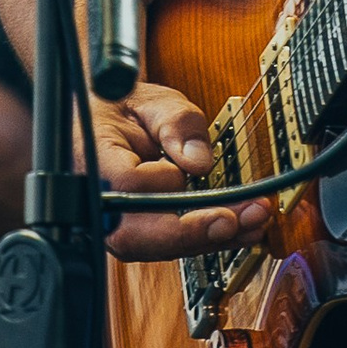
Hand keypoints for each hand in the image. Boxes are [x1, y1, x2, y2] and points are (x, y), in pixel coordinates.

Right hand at [95, 81, 276, 262]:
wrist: (105, 123)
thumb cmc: (121, 109)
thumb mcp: (152, 100)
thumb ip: (176, 122)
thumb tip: (198, 161)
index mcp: (94, 159)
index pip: (127, 185)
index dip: (160, 180)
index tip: (185, 169)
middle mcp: (98, 202)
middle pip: (137, 235)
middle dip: (192, 231)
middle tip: (236, 219)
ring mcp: (115, 224)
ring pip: (157, 247)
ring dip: (209, 238)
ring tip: (252, 219)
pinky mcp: (138, 233)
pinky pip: (170, 244)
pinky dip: (207, 237)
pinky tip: (239, 226)